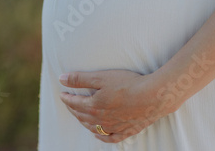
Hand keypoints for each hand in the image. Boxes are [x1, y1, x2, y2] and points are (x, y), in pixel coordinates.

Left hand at [58, 69, 173, 142]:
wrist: (153, 96)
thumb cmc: (128, 84)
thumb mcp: (101, 77)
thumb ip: (80, 79)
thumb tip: (61, 79)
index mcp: (94, 106)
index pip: (74, 103)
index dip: (67, 98)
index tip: (62, 93)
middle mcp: (101, 119)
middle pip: (82, 115)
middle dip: (73, 109)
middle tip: (69, 103)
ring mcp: (114, 127)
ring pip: (93, 127)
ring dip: (84, 121)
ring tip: (80, 116)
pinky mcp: (126, 131)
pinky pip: (109, 137)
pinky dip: (101, 136)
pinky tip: (97, 134)